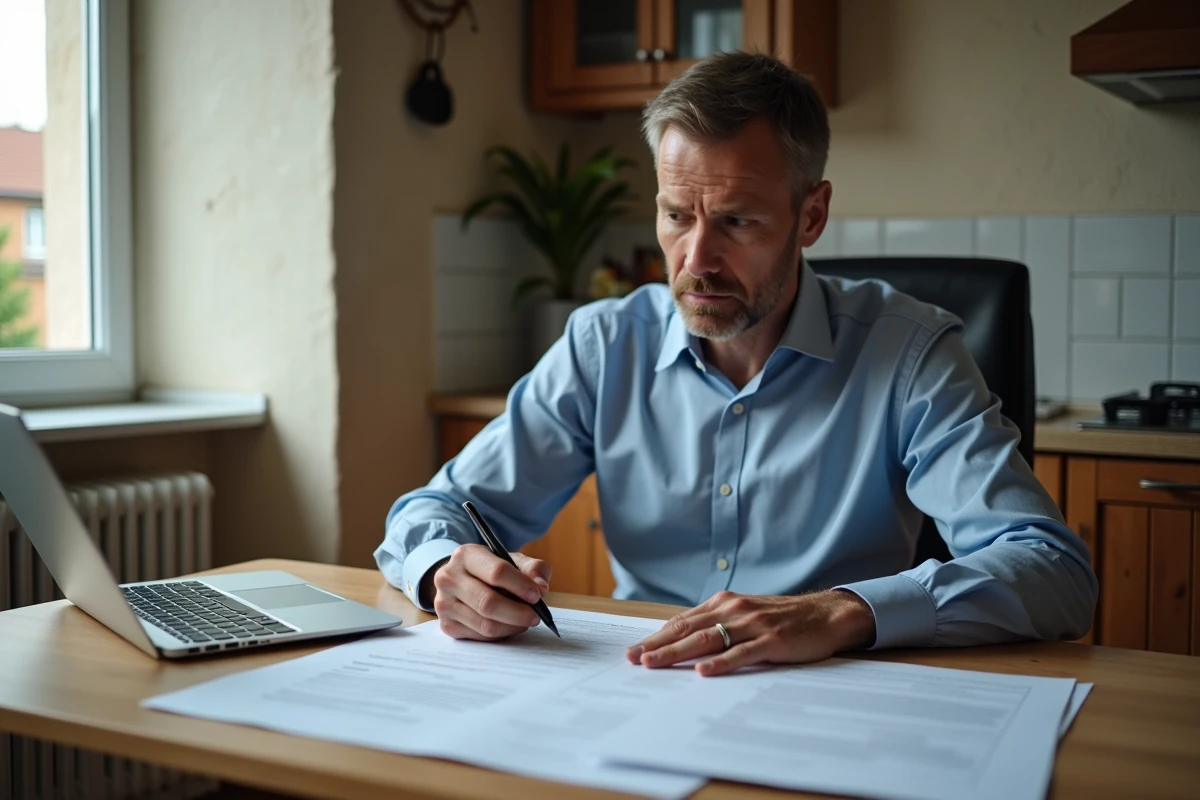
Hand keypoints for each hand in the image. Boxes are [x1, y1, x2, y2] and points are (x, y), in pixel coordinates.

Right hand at [425, 544, 551, 640]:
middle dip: (518, 612)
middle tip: (535, 616)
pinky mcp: (446, 624)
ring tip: (525, 621)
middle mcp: (449, 577)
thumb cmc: (491, 570)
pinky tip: (509, 625)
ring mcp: (444, 603)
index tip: (537, 595)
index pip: (496, 572)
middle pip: (488, 602)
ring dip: (512, 626)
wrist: (461, 580)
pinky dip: (500, 634)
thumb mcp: (512, 560)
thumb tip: (541, 586)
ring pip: (485, 624)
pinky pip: (479, 636)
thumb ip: (533, 568)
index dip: (520, 586)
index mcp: (466, 555)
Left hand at [626, 590, 875, 676]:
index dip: (656, 637)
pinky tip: (704, 671)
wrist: (825, 614)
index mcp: (724, 603)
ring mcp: (751, 624)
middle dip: (657, 646)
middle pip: (688, 630)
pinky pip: (741, 653)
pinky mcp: (771, 640)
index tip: (634, 651)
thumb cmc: (782, 618)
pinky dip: (721, 662)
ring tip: (655, 663)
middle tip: (634, 660)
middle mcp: (733, 610)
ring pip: (708, 640)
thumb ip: (718, 624)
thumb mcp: (745, 615)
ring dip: (678, 653)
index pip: (682, 622)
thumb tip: (684, 642)